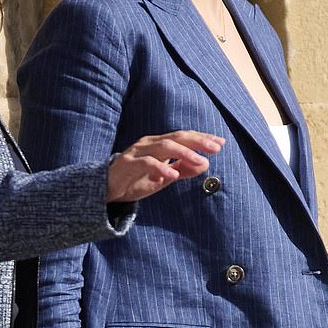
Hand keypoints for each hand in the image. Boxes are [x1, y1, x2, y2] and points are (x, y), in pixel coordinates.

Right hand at [107, 130, 224, 201]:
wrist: (106, 189)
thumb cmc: (135, 180)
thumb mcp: (163, 177)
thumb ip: (182, 169)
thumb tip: (205, 164)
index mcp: (159, 144)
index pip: (184, 137)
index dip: (202, 139)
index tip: (221, 143)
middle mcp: (149, 143)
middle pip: (178, 137)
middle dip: (198, 141)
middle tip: (216, 147)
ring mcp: (138, 151)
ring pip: (164, 146)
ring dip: (184, 153)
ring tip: (200, 161)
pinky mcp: (127, 163)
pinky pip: (147, 163)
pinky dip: (161, 168)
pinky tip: (173, 175)